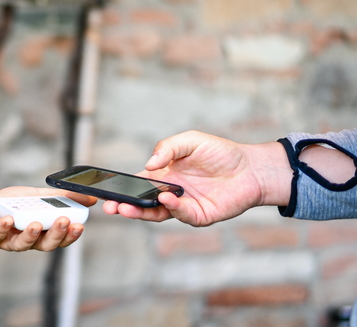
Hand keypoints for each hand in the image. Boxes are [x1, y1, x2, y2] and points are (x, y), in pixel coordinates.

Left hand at [0, 186, 97, 250]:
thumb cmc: (9, 206)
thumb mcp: (36, 196)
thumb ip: (60, 197)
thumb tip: (90, 197)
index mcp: (41, 232)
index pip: (60, 238)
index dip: (70, 234)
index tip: (80, 224)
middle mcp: (27, 241)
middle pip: (45, 244)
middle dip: (56, 234)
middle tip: (63, 221)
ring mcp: (8, 241)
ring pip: (22, 245)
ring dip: (31, 235)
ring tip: (36, 223)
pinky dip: (3, 228)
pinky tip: (9, 219)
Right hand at [102, 131, 291, 226]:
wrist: (251, 168)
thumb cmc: (220, 152)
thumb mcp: (189, 140)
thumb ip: (166, 148)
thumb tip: (148, 164)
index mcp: (162, 175)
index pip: (136, 184)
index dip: (121, 188)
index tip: (105, 190)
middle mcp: (169, 193)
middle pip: (141, 202)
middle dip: (123, 206)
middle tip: (109, 206)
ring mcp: (182, 206)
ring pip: (156, 213)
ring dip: (140, 212)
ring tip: (126, 208)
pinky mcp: (199, 216)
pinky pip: (181, 214)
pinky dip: (172, 208)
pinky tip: (166, 199)